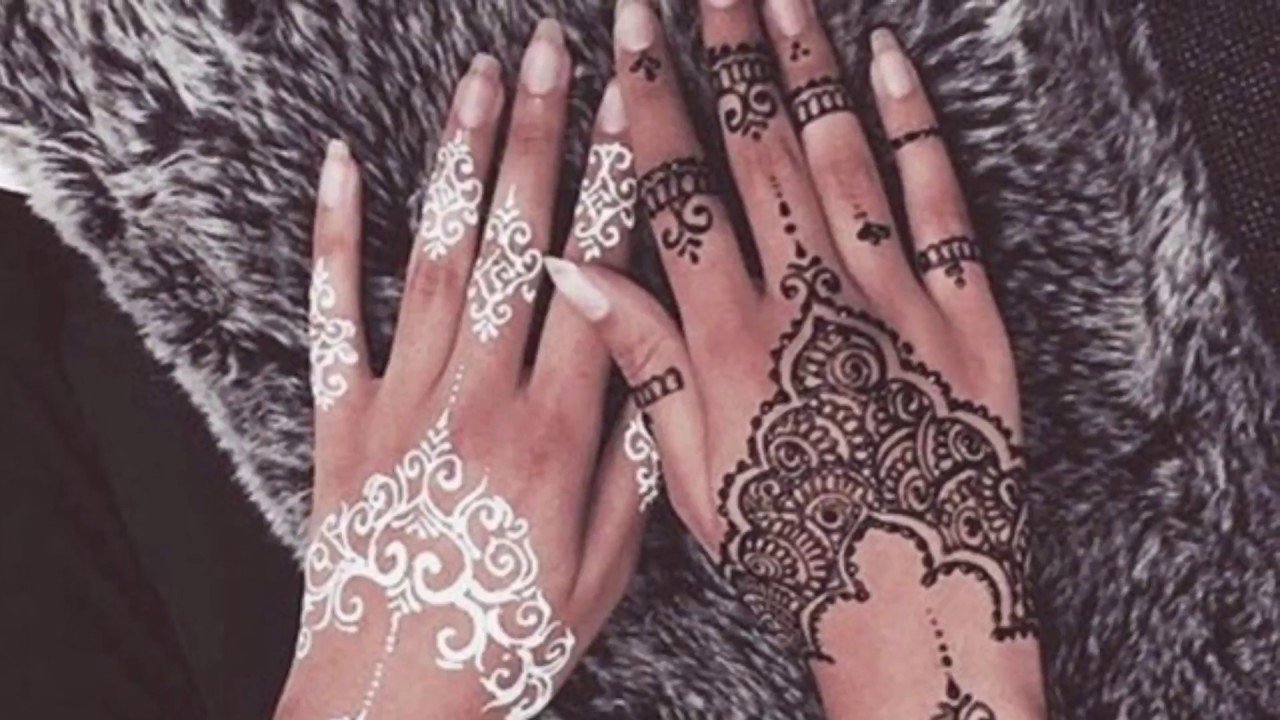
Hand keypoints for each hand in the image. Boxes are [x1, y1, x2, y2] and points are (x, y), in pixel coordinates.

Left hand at [276, 21, 651, 719]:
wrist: (391, 696)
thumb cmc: (508, 639)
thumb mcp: (605, 569)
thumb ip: (634, 462)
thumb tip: (660, 364)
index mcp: (554, 434)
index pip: (593, 281)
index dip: (614, 189)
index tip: (630, 112)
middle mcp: (477, 400)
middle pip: (515, 244)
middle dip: (539, 137)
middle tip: (554, 51)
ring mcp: (401, 402)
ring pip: (436, 258)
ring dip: (460, 160)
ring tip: (480, 78)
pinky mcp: (342, 418)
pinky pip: (337, 313)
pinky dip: (337, 237)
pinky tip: (345, 164)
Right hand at [546, 0, 1045, 716]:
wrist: (916, 595)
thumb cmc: (793, 542)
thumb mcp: (693, 469)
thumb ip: (642, 358)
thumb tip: (573, 269)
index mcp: (735, 338)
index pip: (681, 189)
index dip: (653, 103)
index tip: (630, 37)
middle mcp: (810, 299)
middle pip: (759, 151)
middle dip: (723, 56)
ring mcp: (894, 298)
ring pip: (843, 154)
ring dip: (806, 66)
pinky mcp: (965, 312)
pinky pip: (938, 201)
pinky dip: (915, 125)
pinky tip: (889, 62)